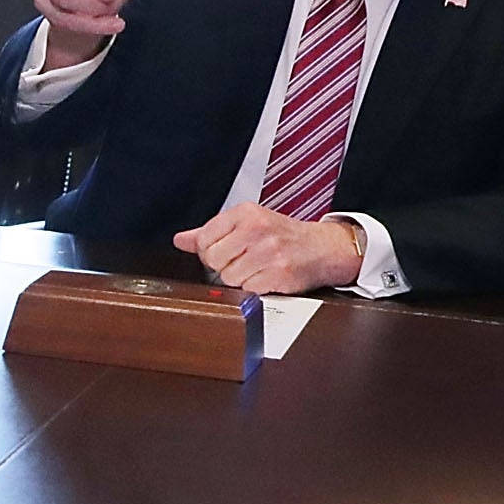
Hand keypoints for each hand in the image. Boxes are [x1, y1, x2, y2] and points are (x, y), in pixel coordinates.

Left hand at [173, 204, 363, 293]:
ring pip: (230, 278)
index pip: (204, 239)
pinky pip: (248, 290)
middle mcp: (257, 229)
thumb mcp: (247, 224)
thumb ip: (210, 233)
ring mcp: (269, 252)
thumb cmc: (282, 236)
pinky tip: (267, 277)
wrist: (322, 248)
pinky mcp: (279, 273)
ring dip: (241, 279)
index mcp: (245, 213)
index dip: (209, 252)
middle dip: (224, 266)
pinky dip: (255, 288)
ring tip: (257, 269)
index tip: (223, 252)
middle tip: (242, 262)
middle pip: (214, 260)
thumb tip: (180, 240)